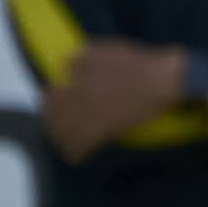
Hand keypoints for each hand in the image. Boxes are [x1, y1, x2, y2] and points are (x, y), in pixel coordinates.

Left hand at [41, 38, 194, 164]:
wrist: (160, 81)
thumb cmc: (134, 64)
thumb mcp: (103, 50)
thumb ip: (80, 58)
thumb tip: (65, 66)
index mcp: (77, 81)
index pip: (51, 98)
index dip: (47, 103)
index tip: (47, 105)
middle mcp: (81, 101)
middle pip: (56, 119)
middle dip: (51, 126)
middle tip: (52, 129)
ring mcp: (94, 117)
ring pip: (68, 135)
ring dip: (61, 141)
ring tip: (61, 144)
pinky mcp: (109, 130)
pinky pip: (86, 145)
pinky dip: (78, 152)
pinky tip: (76, 157)